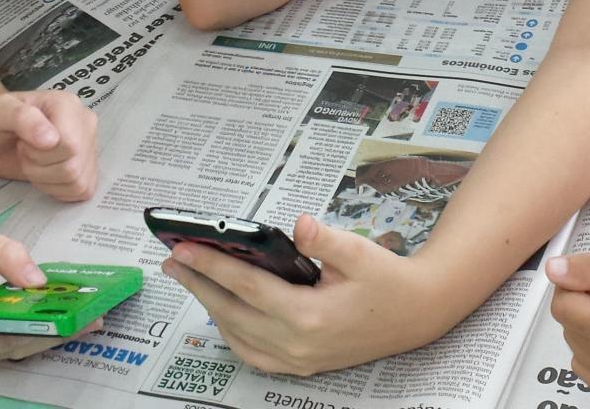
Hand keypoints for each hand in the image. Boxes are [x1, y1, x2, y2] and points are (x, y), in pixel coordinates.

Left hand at [0, 88, 97, 200]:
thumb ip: (23, 119)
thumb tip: (51, 140)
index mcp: (68, 105)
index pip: (70, 145)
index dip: (39, 153)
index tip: (22, 141)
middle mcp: (85, 124)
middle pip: (73, 167)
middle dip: (39, 168)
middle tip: (24, 151)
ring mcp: (89, 146)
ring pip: (78, 182)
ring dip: (46, 180)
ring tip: (32, 161)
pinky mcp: (86, 167)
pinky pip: (82, 190)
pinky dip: (58, 190)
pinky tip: (44, 174)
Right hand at [0, 218, 89, 363]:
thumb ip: (3, 254)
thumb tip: (38, 280)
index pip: (6, 336)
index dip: (45, 331)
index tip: (78, 321)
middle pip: (14, 347)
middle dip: (55, 335)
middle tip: (94, 320)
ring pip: (9, 348)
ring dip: (45, 335)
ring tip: (83, 320)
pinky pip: (1, 341)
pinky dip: (28, 331)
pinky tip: (53, 317)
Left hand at [161, 214, 441, 373]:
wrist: (418, 314)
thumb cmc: (388, 279)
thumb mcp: (361, 252)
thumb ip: (325, 239)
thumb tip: (299, 224)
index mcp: (309, 315)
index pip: (246, 287)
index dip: (211, 265)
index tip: (183, 248)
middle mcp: (296, 344)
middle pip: (231, 313)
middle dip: (198, 284)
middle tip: (172, 260)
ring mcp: (297, 360)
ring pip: (237, 336)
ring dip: (210, 307)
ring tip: (192, 278)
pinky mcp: (302, 365)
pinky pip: (253, 354)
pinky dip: (231, 332)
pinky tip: (223, 311)